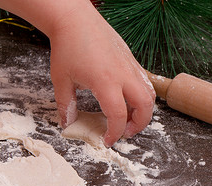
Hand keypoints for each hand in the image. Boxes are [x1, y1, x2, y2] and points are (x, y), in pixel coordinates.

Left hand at [49, 7, 154, 146]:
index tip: (108, 140)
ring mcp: (130, 66)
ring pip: (149, 94)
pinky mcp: (132, 60)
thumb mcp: (61, 80)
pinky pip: (144, 82)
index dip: (114, 132)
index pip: (117, 115)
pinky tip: (126, 98)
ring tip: (127, 117)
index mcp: (105, 81)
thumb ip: (66, 105)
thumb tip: (67, 123)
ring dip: (143, 110)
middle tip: (125, 132)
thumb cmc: (67, 46)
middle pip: (145, 107)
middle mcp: (123, 75)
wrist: (74, 19)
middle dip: (139, 125)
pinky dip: (140, 96)